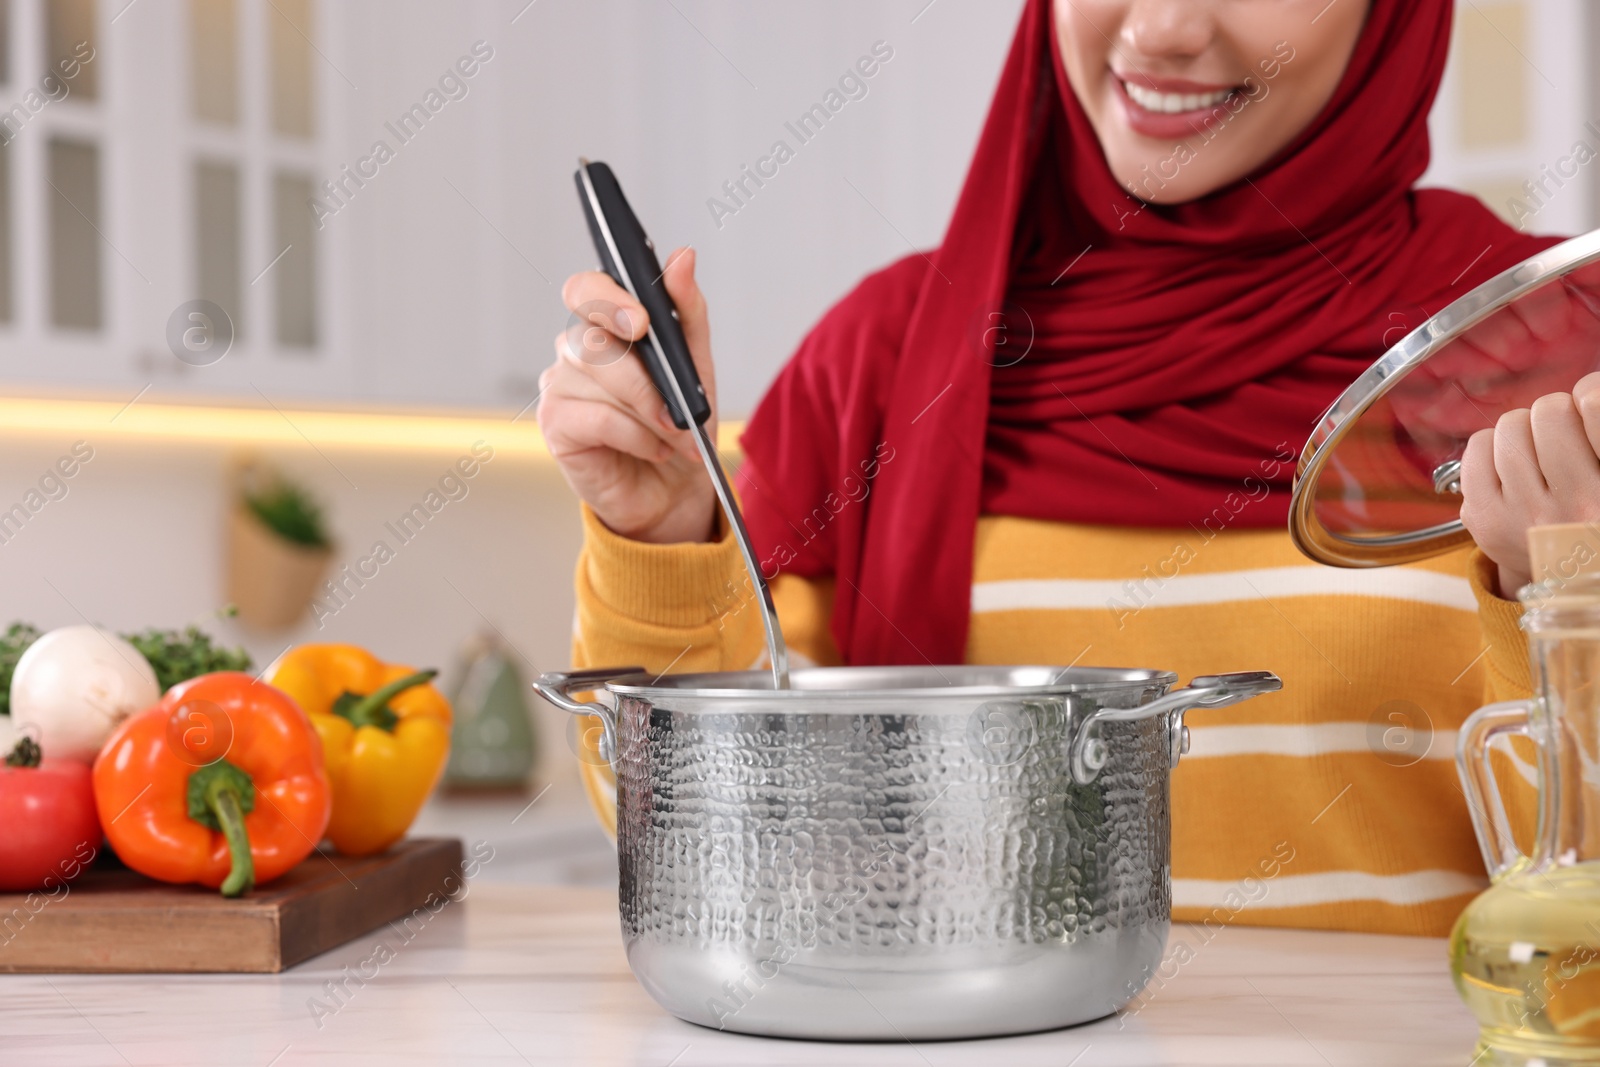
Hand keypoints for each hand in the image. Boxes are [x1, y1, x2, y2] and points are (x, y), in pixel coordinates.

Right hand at [536, 247, 717, 543]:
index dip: (608, 299)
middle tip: (672, 403)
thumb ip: (687, 309)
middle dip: (642, 376)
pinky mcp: (554, 423)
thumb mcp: (695, 364)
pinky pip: (597, 417)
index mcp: (604, 324)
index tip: (642, 323)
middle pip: (594, 338)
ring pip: (599, 378)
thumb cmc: (677, 423)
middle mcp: (575, 348)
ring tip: (675, 434)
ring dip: (649, 411)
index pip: (586, 288)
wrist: (673, 489)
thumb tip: (683, 256)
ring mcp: (559, 384)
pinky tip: (653, 448)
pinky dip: (636, 436)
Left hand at [1459, 372, 1599, 597]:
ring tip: (1537, 454)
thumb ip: (1596, 427)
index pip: (1594, 404)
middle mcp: (1569, 509)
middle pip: (1548, 411)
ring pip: (1509, 426)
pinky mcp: (1482, 518)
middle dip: (1554, 415)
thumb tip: (1586, 388)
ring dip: (1524, 431)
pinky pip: (1477, 449)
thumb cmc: (1592, 515)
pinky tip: (1510, 467)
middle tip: (1562, 437)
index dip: (1591, 397)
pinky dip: (1492, 447)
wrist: (1572, 576)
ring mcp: (1520, 516)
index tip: (1589, 408)